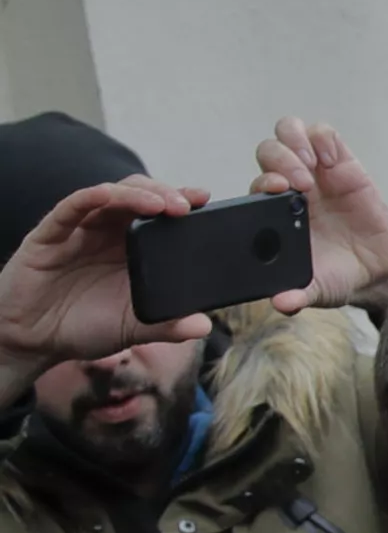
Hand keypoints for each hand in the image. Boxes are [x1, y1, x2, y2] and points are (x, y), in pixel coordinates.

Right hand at [0, 178, 212, 401]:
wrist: (35, 339)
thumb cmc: (84, 327)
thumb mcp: (134, 329)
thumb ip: (167, 326)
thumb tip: (204, 325)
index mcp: (132, 249)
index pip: (161, 216)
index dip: (183, 203)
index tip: (208, 200)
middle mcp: (108, 232)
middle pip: (141, 196)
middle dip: (167, 194)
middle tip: (191, 203)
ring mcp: (80, 229)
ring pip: (111, 195)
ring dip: (139, 194)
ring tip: (164, 204)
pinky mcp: (51, 233)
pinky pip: (73, 207)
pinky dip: (94, 197)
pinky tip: (111, 196)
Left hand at [251, 117, 387, 315]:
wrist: (378, 269)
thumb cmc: (340, 274)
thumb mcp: (318, 288)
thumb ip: (298, 294)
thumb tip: (281, 303)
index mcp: (274, 213)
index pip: (256, 187)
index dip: (261, 185)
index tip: (276, 194)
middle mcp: (291, 187)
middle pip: (269, 152)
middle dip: (279, 162)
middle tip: (299, 185)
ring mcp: (315, 171)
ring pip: (289, 133)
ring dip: (294, 144)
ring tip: (311, 165)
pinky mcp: (340, 162)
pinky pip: (322, 134)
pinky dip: (321, 139)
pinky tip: (330, 160)